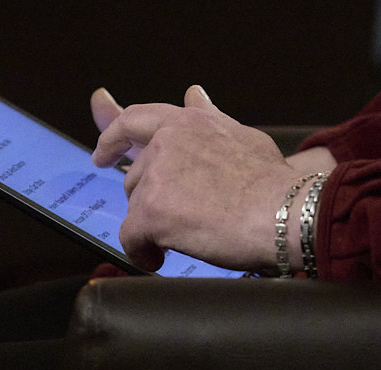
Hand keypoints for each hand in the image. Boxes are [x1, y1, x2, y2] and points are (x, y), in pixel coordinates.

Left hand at [91, 86, 301, 271]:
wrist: (286, 213)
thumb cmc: (272, 181)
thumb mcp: (240, 135)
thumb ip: (209, 117)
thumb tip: (193, 94)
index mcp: (186, 122)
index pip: (134, 120)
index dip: (111, 138)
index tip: (101, 155)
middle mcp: (166, 142)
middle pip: (135, 176)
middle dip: (150, 198)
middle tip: (178, 215)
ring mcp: (156, 175)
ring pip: (135, 206)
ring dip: (152, 223)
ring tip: (185, 234)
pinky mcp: (151, 210)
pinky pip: (131, 236)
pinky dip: (141, 250)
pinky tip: (157, 257)